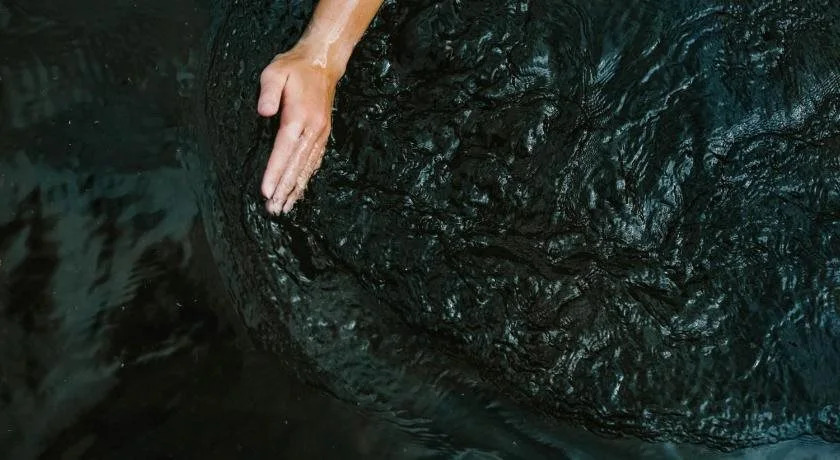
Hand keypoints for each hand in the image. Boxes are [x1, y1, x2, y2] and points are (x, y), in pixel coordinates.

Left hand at [257, 45, 339, 213]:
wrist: (323, 63)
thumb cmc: (294, 67)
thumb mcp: (275, 72)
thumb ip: (269, 92)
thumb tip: (264, 112)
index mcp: (299, 117)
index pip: (284, 150)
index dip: (275, 172)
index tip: (266, 192)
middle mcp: (313, 129)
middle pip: (296, 165)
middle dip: (284, 189)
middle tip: (273, 209)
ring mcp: (321, 133)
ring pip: (307, 167)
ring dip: (295, 189)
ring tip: (284, 208)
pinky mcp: (323, 134)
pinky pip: (315, 161)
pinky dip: (306, 179)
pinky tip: (299, 191)